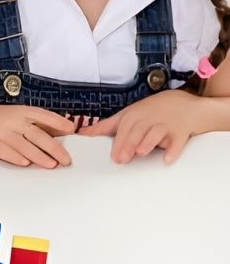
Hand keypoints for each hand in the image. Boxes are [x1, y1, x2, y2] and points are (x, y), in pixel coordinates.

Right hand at [0, 105, 74, 168]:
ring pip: (25, 147)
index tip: (71, 130)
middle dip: (54, 148)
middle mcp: (13, 121)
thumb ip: (35, 123)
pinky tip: (27, 164)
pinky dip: (18, 159)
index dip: (58, 123)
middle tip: (66, 159)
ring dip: (40, 157)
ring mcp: (3, 133)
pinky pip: (8, 153)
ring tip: (52, 165)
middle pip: (38, 135)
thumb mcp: (15, 115)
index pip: (44, 116)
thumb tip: (60, 133)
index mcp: (21, 111)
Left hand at [77, 89, 198, 163]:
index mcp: (134, 116)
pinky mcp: (180, 132)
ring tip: (141, 153)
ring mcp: (165, 125)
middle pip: (138, 131)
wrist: (182, 104)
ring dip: (148, 142)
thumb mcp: (126, 115)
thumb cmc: (149, 112)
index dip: (118, 141)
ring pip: (156, 133)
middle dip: (129, 144)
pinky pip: (178, 142)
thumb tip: (82, 132)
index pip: (124, 128)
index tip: (113, 156)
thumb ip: (105, 126)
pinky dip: (173, 150)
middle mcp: (149, 119)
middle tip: (121, 159)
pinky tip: (167, 159)